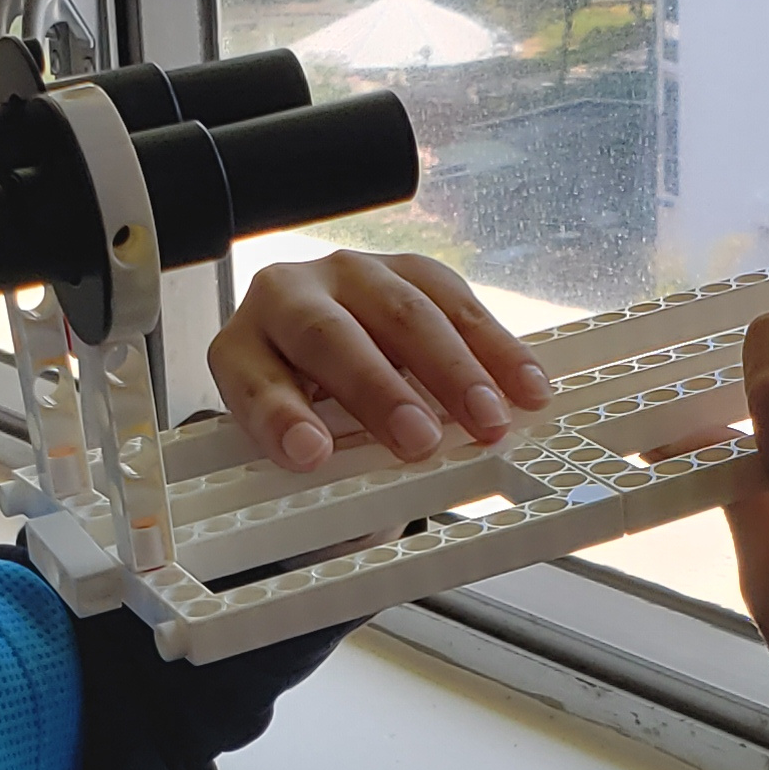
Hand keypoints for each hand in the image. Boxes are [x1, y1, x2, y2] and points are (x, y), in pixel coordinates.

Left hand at [210, 250, 551, 472]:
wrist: (329, 357)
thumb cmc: (310, 414)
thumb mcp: (300, 443)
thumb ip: (322, 464)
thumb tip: (359, 500)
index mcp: (243, 348)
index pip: (254, 382)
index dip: (281, 418)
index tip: (310, 455)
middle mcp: (288, 297)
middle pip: (331, 337)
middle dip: (380, 391)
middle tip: (419, 441)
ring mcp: (352, 275)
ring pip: (404, 313)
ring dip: (454, 372)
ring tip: (488, 422)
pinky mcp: (409, 269)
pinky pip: (456, 302)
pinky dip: (496, 349)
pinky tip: (525, 386)